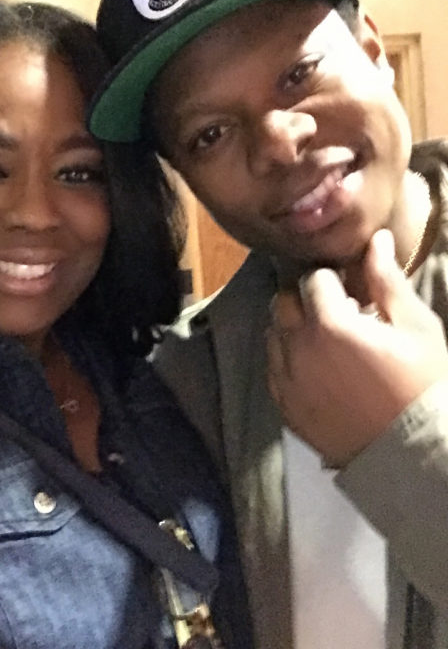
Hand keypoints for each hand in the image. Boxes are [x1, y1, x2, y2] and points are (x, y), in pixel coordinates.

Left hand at [267, 230, 447, 467]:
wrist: (411, 453)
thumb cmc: (421, 384)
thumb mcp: (415, 326)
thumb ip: (386, 280)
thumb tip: (375, 239)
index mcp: (328, 323)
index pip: (312, 279)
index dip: (333, 279)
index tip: (351, 291)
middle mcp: (297, 347)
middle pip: (283, 302)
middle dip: (305, 298)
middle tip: (336, 312)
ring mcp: (286, 379)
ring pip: (273, 333)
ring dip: (292, 327)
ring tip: (325, 341)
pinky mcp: (284, 406)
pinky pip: (273, 368)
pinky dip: (287, 358)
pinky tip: (315, 367)